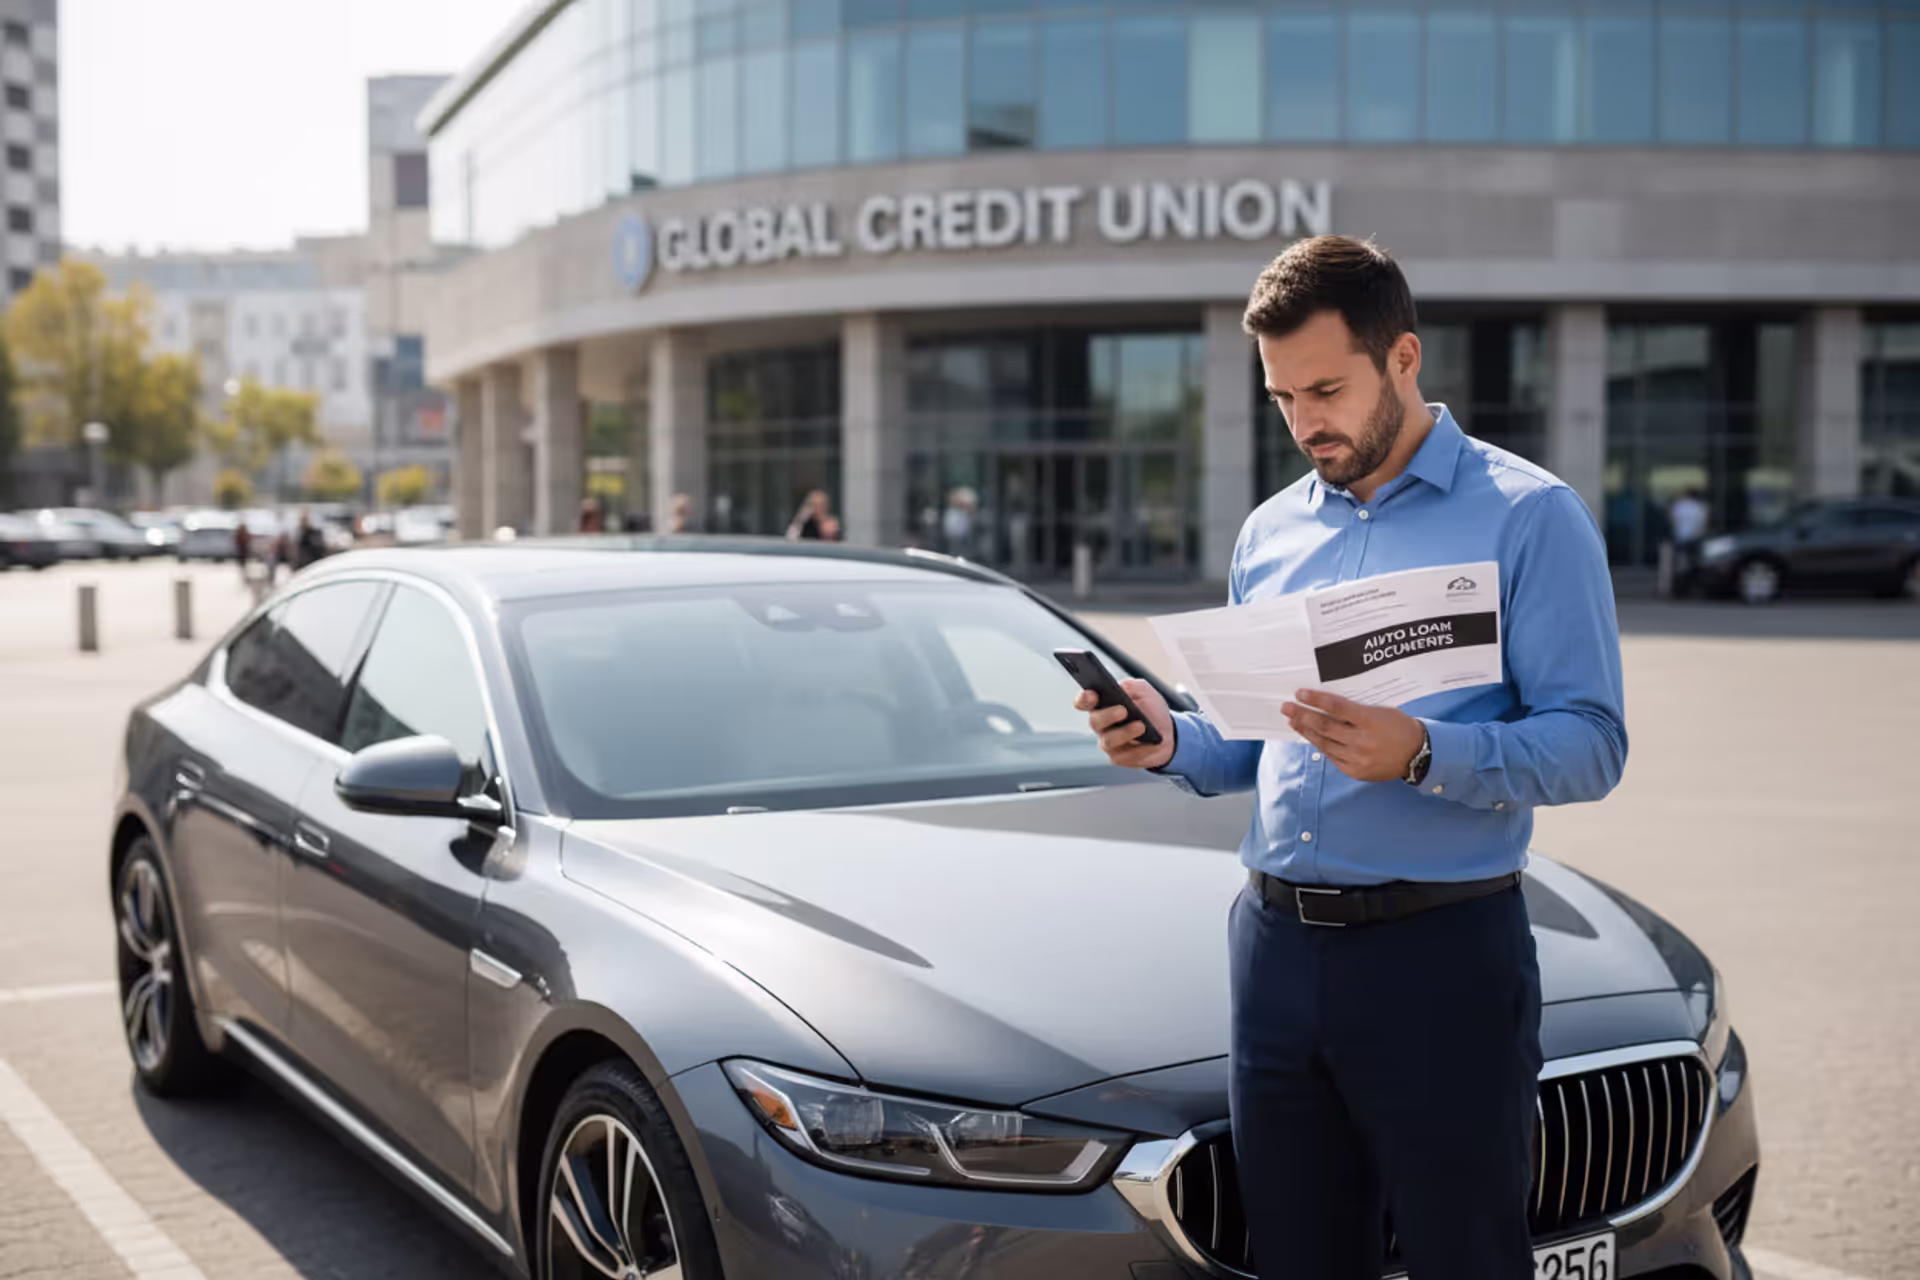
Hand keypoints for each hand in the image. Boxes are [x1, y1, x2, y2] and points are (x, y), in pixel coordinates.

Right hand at [1075, 680, 1175, 770]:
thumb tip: (1121, 688)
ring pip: (1109, 741)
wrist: (1167, 731)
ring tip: (1141, 726)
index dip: (1083, 699)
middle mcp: (1100, 724)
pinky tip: (1153, 743)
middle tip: (1123, 711)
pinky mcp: (1119, 758)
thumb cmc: (1150, 709)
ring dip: (1125, 733)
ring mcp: (1108, 742)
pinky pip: (1127, 756)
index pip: (1083, 701)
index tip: (1092, 695)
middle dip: (1108, 716)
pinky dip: (1142, 749)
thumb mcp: (1144, 691)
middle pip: (1095, 721)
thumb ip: (1131, 686)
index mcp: (1101, 704)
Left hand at [1282, 689, 1425, 783]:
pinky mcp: (1354, 771)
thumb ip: (1355, 710)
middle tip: (1286, 707)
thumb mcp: (1380, 711)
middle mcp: (1361, 740)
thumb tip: (1326, 705)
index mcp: (1370, 720)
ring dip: (1305, 731)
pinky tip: (1309, 737)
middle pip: (1324, 726)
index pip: (1336, 707)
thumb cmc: (1398, 726)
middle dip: (1302, 715)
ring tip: (1291, 721)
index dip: (1316, 700)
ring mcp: (1357, 758)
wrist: (1417, 754)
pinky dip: (1319, 745)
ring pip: (1324, 742)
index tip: (1299, 693)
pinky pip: (1331, 756)